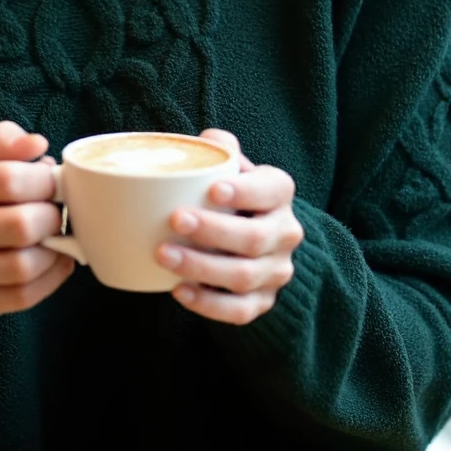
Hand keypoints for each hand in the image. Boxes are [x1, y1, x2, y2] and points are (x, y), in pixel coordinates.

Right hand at [0, 121, 75, 322]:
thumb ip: (6, 141)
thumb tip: (36, 144)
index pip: (9, 179)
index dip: (44, 181)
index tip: (54, 183)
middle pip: (20, 226)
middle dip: (52, 219)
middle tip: (57, 214)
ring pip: (22, 266)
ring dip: (53, 252)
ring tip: (56, 239)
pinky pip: (21, 296)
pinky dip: (50, 279)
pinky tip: (54, 263)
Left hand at [155, 129, 303, 324]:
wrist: (254, 236)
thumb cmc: (233, 195)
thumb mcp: (232, 168)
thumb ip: (220, 150)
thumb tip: (207, 140)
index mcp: (279, 194)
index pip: (273, 190)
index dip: (246, 192)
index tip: (213, 189)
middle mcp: (285, 233)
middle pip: (255, 237)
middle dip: (214, 231)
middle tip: (175, 220)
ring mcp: (276, 271)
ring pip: (245, 276)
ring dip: (202, 268)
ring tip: (164, 255)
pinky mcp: (263, 301)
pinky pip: (240, 310)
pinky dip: (208, 304)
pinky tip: (179, 291)